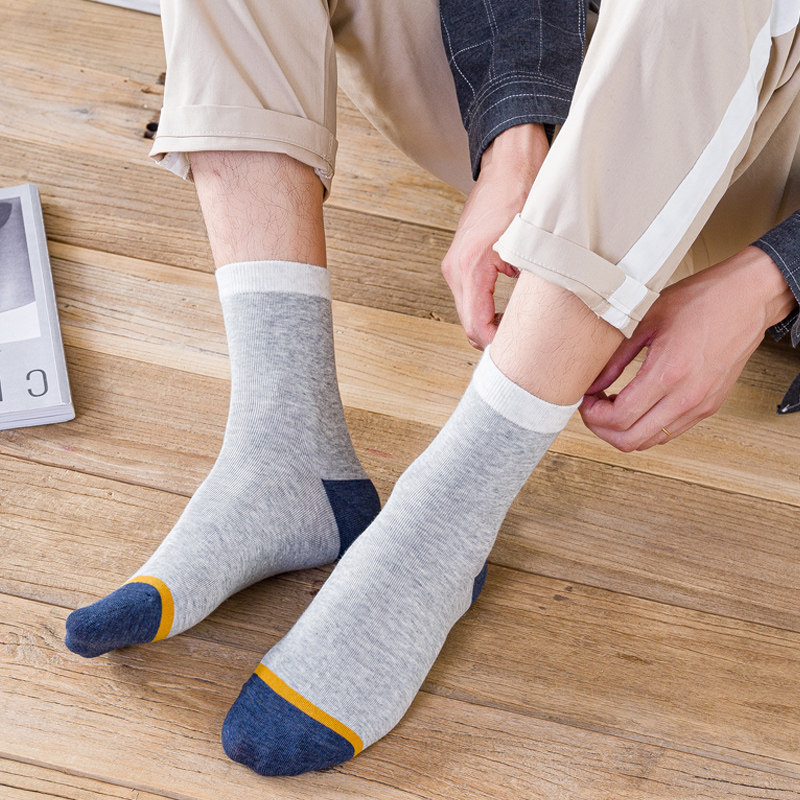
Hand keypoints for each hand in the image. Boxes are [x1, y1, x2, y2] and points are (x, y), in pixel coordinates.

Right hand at [442, 124, 548, 348]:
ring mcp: (454, 266)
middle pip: (468, 324)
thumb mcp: (533, 243)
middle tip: (524, 349)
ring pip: (468, 313)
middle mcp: (455, 269)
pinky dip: (485, 310)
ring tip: (518, 330)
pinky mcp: (460, 262)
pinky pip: (469, 298)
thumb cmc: (521, 194)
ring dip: (489, 324)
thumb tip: (542, 318)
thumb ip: (534, 283)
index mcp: (470, 267)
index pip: (476, 325)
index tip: (519, 355)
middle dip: (493, 340)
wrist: (508, 163)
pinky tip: (507, 310)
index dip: (497, 347)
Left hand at [580, 246, 796, 450]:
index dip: (593, 415)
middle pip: (632, 439)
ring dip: (624, 430)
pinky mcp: (709, 406)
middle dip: (602, 429)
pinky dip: (646, 427)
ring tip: (612, 406)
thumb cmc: (702, 300)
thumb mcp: (646, 321)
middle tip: (592, 409)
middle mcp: (687, 397)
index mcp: (668, 373)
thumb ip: (616, 359)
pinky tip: (636, 405)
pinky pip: (669, 432)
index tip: (585, 401)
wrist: (748, 297)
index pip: (619, 418)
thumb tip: (593, 383)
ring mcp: (700, 405)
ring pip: (650, 441)